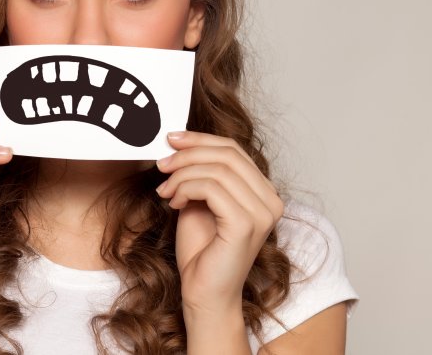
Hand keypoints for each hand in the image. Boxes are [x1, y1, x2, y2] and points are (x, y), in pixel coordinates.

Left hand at [154, 130, 283, 314]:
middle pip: (228, 154)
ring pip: (217, 169)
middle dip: (188, 153)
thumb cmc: (201, 251)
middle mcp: (270, 200)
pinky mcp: (245, 224)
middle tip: (161, 163)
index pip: (234, 149)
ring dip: (182, 174)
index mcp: (263, 192)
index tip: (171, 139)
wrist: (203, 293)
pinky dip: (186, 188)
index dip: (200, 139)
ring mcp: (262, 213)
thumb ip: (199, 174)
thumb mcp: (199, 200)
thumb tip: (179, 143)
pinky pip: (211, 188)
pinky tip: (173, 202)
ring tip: (164, 190)